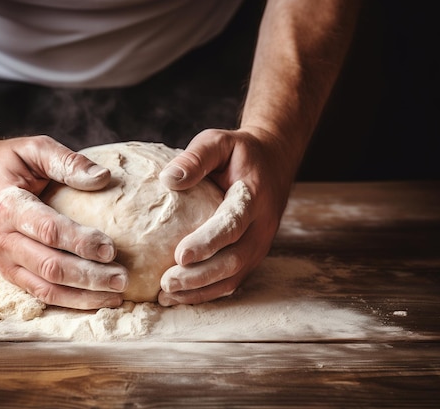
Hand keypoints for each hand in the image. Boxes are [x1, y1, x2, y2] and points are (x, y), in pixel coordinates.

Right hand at [0, 135, 127, 309]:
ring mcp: (2, 260)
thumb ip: (67, 161)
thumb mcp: (32, 149)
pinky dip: (68, 301)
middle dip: (89, 276)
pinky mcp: (7, 272)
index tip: (111, 248)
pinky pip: (38, 293)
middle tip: (123, 278)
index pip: (48, 230)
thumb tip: (103, 177)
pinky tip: (94, 300)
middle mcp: (2, 238)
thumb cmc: (2, 163)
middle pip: (50, 266)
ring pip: (45, 288)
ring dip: (82, 296)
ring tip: (116, 297)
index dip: (80, 242)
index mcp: (8, 205)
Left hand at [157, 127, 296, 305]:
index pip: (232, 224)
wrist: (273, 161)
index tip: (180, 255)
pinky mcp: (252, 256)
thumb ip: (196, 157)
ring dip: (201, 290)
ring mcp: (260, 244)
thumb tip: (168, 178)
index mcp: (253, 196)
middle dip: (200, 276)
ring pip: (234, 276)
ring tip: (167, 296)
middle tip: (166, 283)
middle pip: (234, 259)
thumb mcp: (219, 142)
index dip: (208, 242)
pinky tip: (180, 297)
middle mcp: (262, 225)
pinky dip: (207, 292)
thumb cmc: (239, 153)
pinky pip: (233, 280)